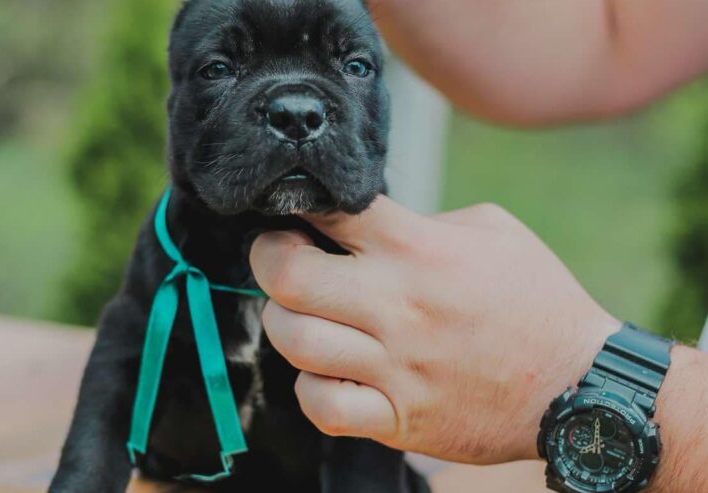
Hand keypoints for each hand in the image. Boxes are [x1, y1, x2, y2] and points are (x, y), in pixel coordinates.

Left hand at [250, 196, 619, 463]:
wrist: (580, 384)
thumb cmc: (535, 298)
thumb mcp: (491, 230)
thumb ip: (422, 219)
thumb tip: (362, 222)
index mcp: (418, 248)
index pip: (328, 210)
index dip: (296, 202)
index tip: (294, 211)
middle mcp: (398, 305)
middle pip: (286, 277)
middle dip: (267, 260)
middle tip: (281, 261)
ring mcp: (396, 366)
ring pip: (294, 340)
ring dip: (285, 324)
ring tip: (305, 316)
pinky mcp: (399, 416)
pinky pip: (322, 406)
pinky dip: (311, 388)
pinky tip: (327, 373)